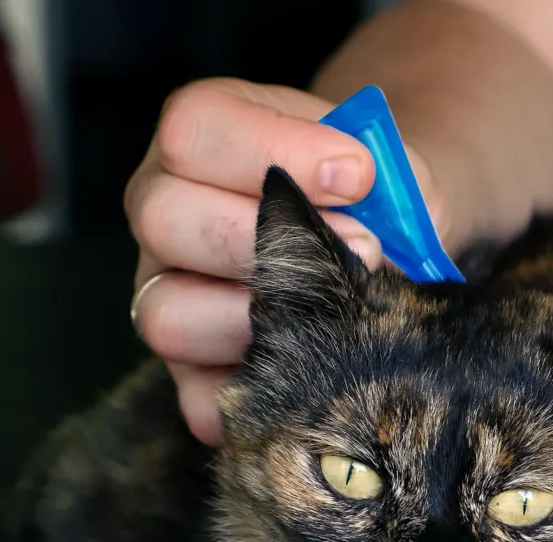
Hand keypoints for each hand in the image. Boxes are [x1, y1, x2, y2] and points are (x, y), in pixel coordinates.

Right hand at [124, 78, 445, 445]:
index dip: (272, 151)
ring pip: (165, 314)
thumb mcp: (386, 165)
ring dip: (259, 320)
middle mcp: (162, 209)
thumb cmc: (374, 193)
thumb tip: (375, 245)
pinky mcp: (190, 373)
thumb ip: (386, 186)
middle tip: (364, 247)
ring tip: (337, 313)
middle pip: (162, 218)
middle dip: (269, 239)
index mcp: (199, 137)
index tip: (359, 174)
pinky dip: (259, 394)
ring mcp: (166, 293)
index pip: (192, 130)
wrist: (390, 236)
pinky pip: (201, 399)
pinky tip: (317, 370)